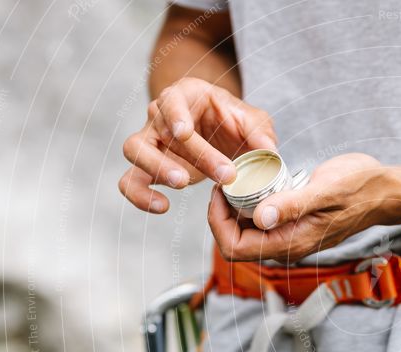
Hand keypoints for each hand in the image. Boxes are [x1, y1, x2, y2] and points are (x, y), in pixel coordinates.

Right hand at [119, 77, 276, 212]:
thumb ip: (260, 132)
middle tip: (222, 174)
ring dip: (155, 168)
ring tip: (182, 184)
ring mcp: (150, 141)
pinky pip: (130, 181)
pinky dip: (140, 196)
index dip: (175, 116)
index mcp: (184, 96)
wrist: (216, 131)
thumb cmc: (231, 121)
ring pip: (134, 150)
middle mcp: (160, 115)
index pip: (171, 101)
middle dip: (191, 153)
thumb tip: (270, 152)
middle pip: (160, 129)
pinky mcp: (146, 168)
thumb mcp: (251, 120)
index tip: (185, 132)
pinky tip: (162, 207)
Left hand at [208, 153, 395, 262]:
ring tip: (239, 179)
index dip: (218, 222)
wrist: (383, 191)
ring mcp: (290, 237)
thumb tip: (260, 218)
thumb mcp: (325, 191)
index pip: (235, 248)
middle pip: (236, 242)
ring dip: (236, 208)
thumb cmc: (360, 189)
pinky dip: (252, 203)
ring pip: (247, 232)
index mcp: (291, 244)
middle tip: (227, 182)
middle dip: (223, 215)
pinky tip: (257, 182)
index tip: (222, 191)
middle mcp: (287, 246)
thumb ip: (292, 206)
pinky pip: (261, 222)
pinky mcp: (293, 225)